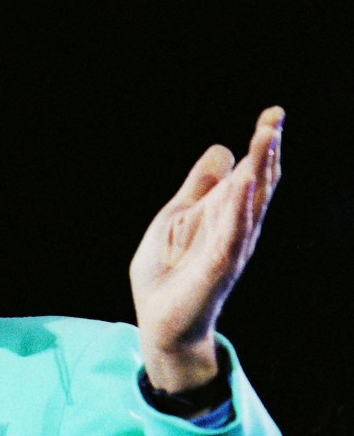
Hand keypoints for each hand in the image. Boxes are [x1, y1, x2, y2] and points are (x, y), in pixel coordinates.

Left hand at [130, 107, 283, 392]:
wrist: (159, 321)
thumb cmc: (168, 272)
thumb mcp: (176, 217)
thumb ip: (199, 186)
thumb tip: (224, 149)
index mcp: (225, 214)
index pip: (251, 174)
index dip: (262, 145)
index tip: (273, 114)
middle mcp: (235, 228)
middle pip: (259, 183)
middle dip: (267, 151)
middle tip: (275, 118)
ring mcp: (230, 247)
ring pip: (251, 203)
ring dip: (260, 170)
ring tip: (267, 137)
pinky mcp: (218, 267)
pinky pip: (233, 234)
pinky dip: (241, 209)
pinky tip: (247, 184)